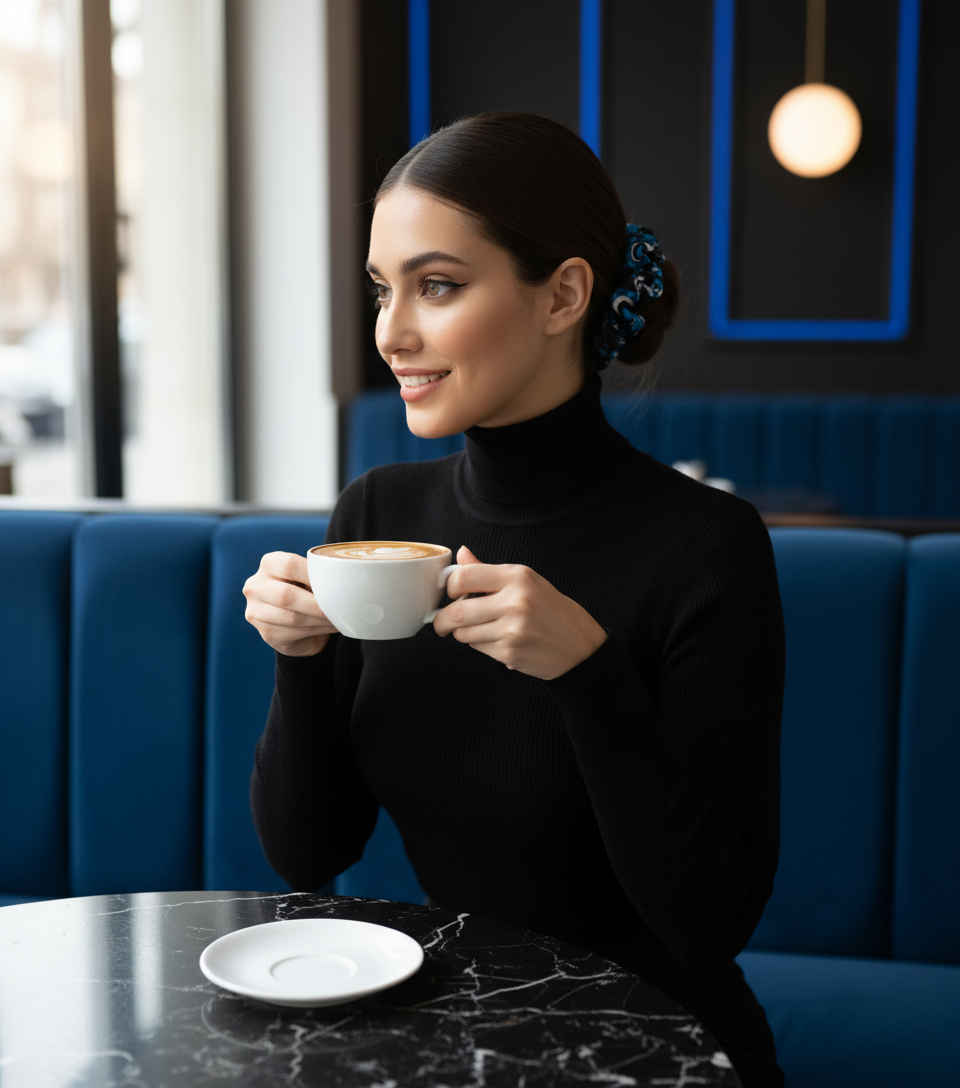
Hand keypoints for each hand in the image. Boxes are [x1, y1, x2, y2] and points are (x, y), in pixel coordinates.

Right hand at [243, 552, 338, 656]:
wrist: (294, 621)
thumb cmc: (306, 591)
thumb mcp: (310, 577)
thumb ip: (319, 573)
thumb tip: (346, 577)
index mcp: (269, 564)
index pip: (289, 565)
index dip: (314, 575)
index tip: (336, 583)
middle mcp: (255, 586)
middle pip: (287, 595)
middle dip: (317, 604)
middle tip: (340, 607)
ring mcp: (256, 611)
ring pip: (291, 617)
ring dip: (320, 619)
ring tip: (339, 618)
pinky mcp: (266, 633)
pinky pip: (294, 632)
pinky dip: (318, 630)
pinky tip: (331, 626)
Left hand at [432, 546, 607, 680]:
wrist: (579, 646)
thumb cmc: (552, 612)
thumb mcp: (526, 582)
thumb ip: (488, 571)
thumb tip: (462, 555)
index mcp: (517, 576)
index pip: (464, 577)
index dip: (450, 588)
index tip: (450, 595)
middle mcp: (515, 600)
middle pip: (457, 611)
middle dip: (443, 620)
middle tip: (443, 623)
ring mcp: (512, 628)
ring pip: (464, 633)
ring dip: (464, 634)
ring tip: (481, 630)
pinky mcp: (510, 651)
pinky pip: (478, 648)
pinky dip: (481, 646)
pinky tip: (499, 640)